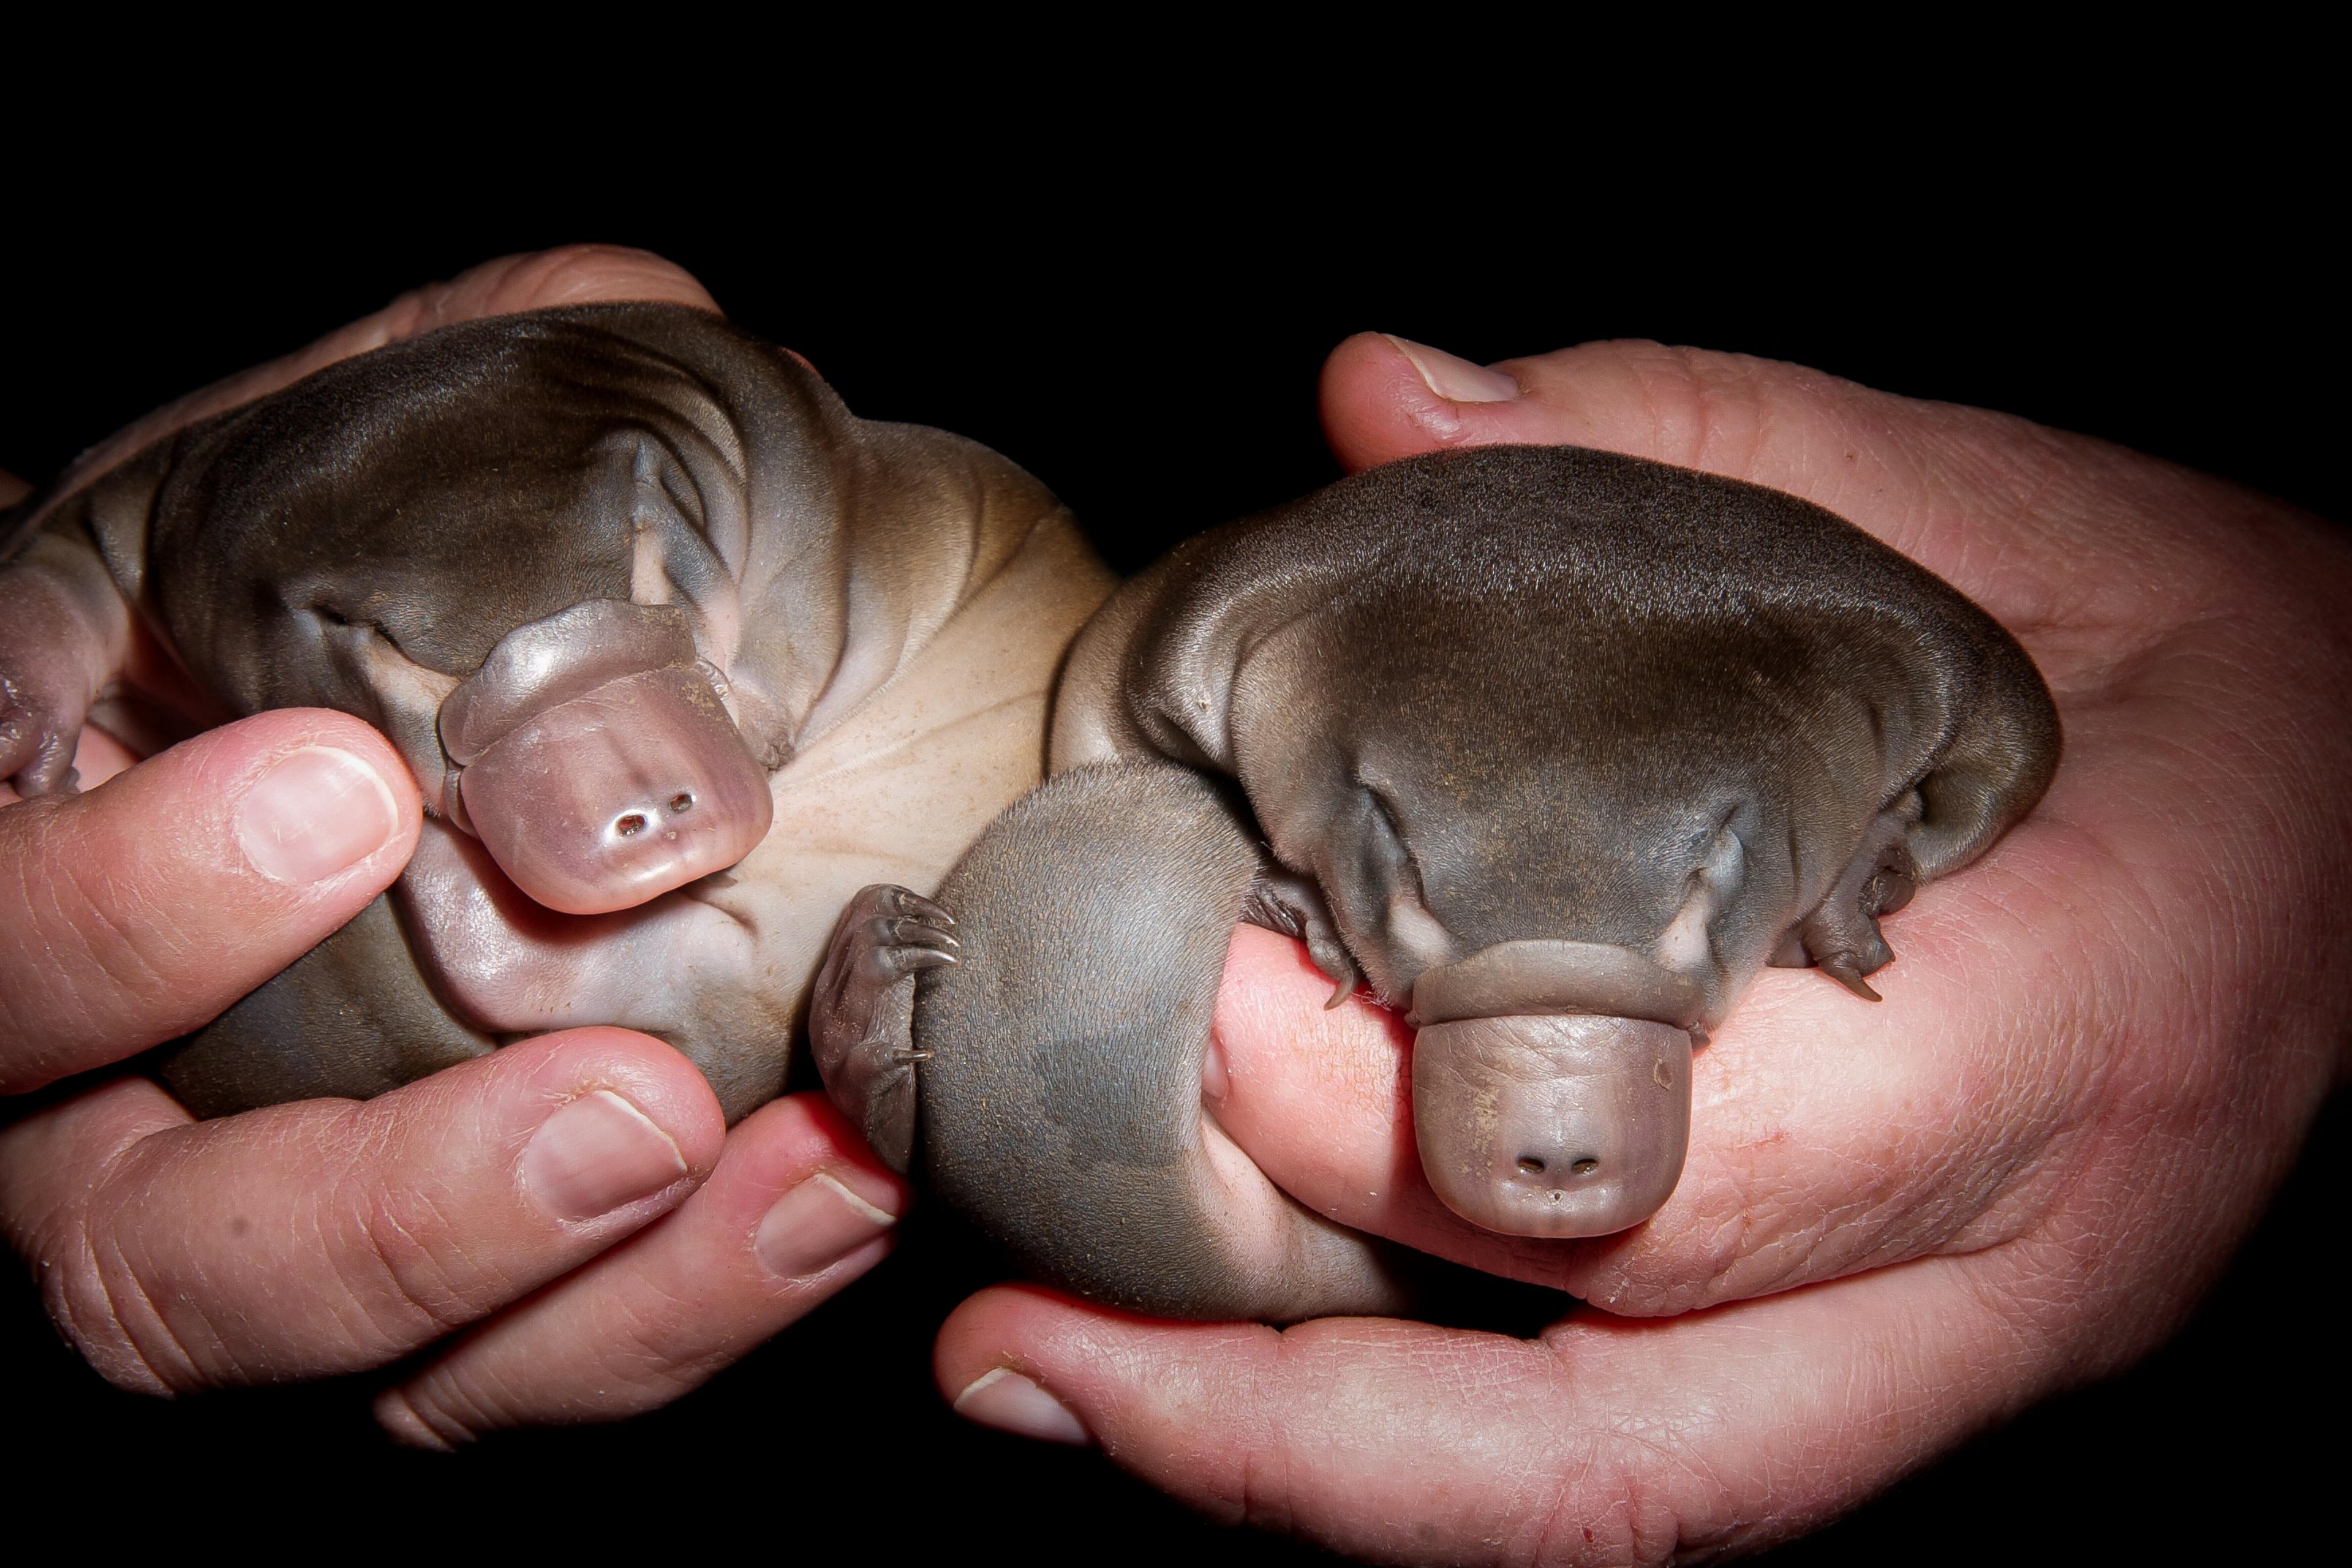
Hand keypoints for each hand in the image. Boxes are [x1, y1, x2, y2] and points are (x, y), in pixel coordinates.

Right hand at [1, 246, 906, 1439]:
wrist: (630, 556)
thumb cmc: (513, 464)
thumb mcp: (510, 394)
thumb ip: (494, 504)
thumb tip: (599, 788)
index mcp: (51, 793)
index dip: (101, 911)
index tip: (344, 799)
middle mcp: (121, 1039)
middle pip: (128, 1244)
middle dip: (369, 1213)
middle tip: (621, 1111)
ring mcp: (285, 1171)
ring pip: (345, 1357)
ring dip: (575, 1307)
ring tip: (804, 1180)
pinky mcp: (468, 1252)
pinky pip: (525, 1355)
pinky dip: (683, 1306)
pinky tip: (842, 1190)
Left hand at [933, 334, 2351, 1558]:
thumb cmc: (2254, 675)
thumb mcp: (2026, 512)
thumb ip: (1697, 443)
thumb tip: (1378, 400)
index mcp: (2078, 1033)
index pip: (1687, 1167)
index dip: (1399, 1115)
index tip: (1186, 995)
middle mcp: (2026, 1260)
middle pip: (1616, 1443)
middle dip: (1280, 1417)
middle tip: (1013, 1343)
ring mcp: (1975, 1350)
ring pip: (1614, 1502)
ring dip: (1308, 1477)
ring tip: (1055, 1389)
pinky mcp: (1920, 1365)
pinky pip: (1640, 1455)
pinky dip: (1414, 1442)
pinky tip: (1231, 1361)